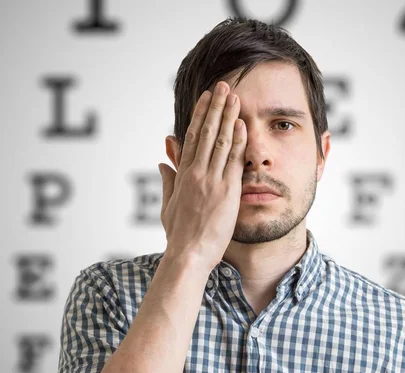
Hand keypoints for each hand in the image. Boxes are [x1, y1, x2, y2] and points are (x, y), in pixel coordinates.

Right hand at [158, 81, 246, 272]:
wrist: (188, 254)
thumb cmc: (178, 234)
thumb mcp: (168, 205)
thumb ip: (167, 181)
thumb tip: (163, 162)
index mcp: (183, 175)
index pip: (192, 137)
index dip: (200, 115)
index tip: (206, 99)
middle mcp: (196, 173)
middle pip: (206, 132)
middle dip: (215, 107)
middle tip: (222, 86)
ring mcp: (211, 180)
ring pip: (220, 141)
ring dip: (228, 117)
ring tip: (234, 97)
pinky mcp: (226, 191)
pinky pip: (233, 161)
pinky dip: (238, 140)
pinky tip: (242, 123)